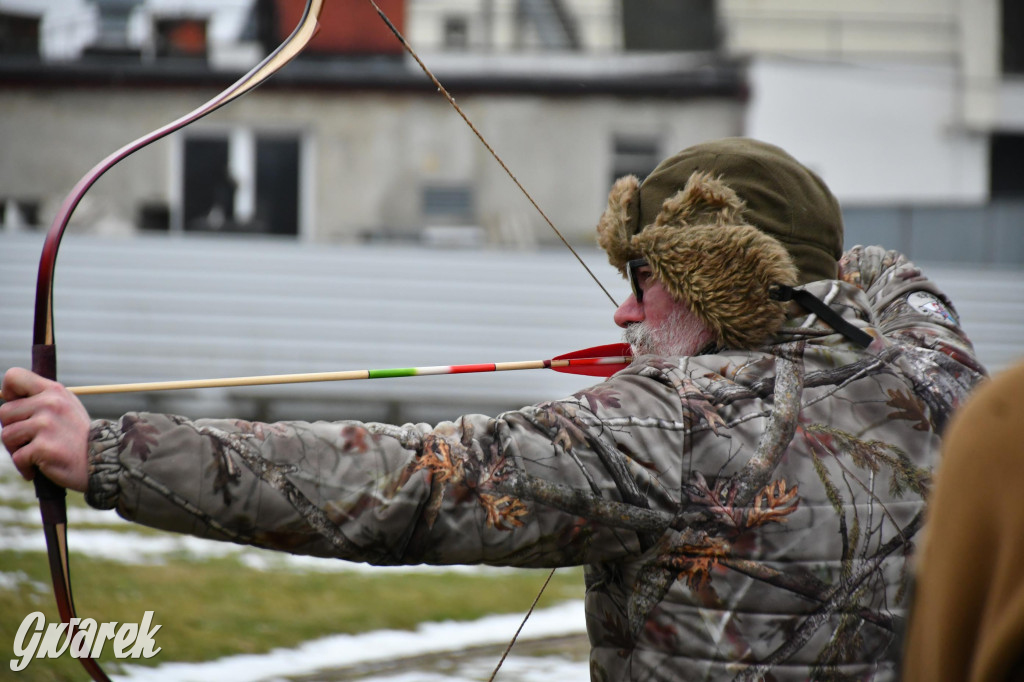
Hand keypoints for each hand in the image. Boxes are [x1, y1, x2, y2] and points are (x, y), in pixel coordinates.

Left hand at [0, 368, 90, 491]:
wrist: (103, 460)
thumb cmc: (79, 436)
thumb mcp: (66, 407)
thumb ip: (41, 399)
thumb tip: (8, 398)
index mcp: (54, 391)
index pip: (14, 376)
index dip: (8, 392)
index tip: (18, 409)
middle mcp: (50, 404)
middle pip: (5, 412)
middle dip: (12, 429)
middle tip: (28, 441)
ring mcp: (46, 425)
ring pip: (7, 435)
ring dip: (16, 449)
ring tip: (34, 455)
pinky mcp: (44, 447)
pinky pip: (17, 457)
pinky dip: (24, 467)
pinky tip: (36, 469)